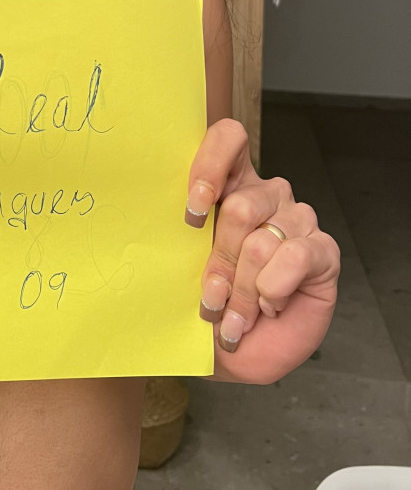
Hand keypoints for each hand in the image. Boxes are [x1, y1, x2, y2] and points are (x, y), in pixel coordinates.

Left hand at [186, 118, 339, 383]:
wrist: (234, 352)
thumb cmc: (205, 303)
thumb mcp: (182, 263)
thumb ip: (178, 232)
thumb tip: (166, 216)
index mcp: (230, 182)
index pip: (229, 138)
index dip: (210, 165)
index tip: (192, 213)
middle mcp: (265, 194)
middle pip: (240, 206)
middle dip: (220, 262)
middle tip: (211, 297)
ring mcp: (297, 219)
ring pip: (263, 239)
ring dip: (243, 288)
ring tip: (233, 315)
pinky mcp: (323, 250)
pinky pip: (296, 256)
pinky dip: (275, 289)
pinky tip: (269, 306)